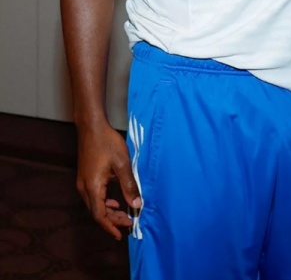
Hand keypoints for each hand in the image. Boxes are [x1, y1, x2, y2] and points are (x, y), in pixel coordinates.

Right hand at [76, 123, 141, 239]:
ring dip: (109, 212)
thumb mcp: (122, 164)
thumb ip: (129, 185)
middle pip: (96, 212)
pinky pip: (94, 197)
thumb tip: (137, 204)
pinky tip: (115, 201)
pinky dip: (105, 203)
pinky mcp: (85, 177)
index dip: (111, 226)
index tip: (122, 233)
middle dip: (112, 220)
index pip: (99, 215)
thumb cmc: (107, 143)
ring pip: (95, 205)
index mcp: (92, 187)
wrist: (91, 127)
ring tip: (124, 214)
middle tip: (129, 222)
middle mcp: (84, 188)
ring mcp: (83, 182)